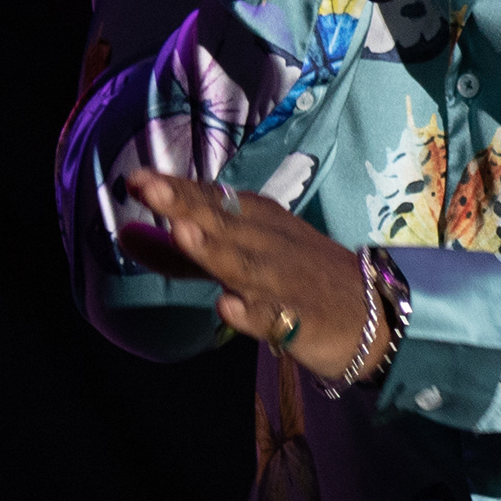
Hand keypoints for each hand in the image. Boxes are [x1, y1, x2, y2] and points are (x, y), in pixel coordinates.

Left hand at [124, 172, 376, 377]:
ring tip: (182, 234)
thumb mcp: (238, 256)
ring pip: (246, 266)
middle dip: (185, 205)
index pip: (211, 200)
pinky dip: (251, 312)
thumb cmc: (296, 278)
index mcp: (257, 221)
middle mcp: (269, 245)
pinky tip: (227, 307)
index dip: (174, 190)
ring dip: (214, 250)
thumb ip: (180, 251)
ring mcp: (285, 283)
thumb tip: (125, 232)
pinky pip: (274, 318)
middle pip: (224, 222)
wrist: (376, 313)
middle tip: (147, 187)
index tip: (136, 178)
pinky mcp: (301, 322)